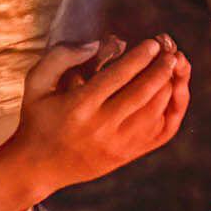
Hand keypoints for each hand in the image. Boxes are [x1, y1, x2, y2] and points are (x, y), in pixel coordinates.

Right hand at [14, 38, 188, 192]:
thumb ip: (60, 57)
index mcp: (78, 107)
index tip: (152, 43)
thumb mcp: (36, 84)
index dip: (140, 57)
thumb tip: (95, 44)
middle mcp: (101, 127)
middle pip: (142, 93)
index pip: (117, 77)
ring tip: (174, 65)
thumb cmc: (38, 119)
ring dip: (171, 85)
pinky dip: (173, 108)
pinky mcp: (129, 154)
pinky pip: (162, 130)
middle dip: (161, 68)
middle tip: (170, 50)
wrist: (38, 167)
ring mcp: (119, 144)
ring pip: (157, 111)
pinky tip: (174, 90)